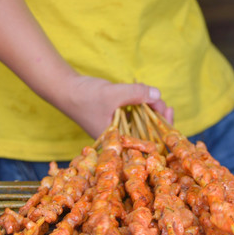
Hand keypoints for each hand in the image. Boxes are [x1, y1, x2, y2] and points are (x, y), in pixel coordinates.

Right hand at [55, 75, 173, 138]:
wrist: (65, 89)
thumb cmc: (85, 96)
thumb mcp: (113, 93)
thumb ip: (136, 94)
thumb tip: (158, 94)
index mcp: (117, 142)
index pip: (145, 145)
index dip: (161, 133)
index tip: (168, 116)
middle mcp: (119, 139)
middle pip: (147, 135)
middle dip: (159, 120)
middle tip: (165, 105)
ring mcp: (119, 129)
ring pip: (143, 125)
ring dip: (152, 112)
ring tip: (157, 98)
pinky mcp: (118, 120)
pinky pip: (136, 117)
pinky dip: (144, 108)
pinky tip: (149, 98)